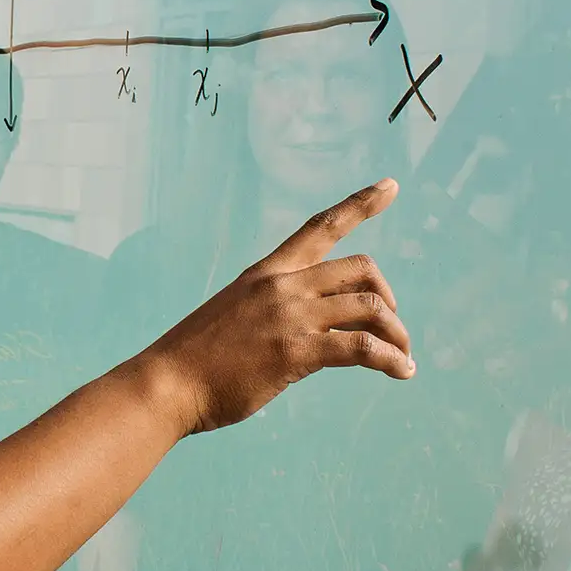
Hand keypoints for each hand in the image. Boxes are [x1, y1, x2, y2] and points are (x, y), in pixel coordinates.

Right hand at [135, 180, 413, 434]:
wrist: (167, 384)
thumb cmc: (197, 359)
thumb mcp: (236, 315)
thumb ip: (274, 310)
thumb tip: (313, 328)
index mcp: (266, 272)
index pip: (320, 227)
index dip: (360, 204)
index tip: (391, 186)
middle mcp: (282, 285)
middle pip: (361, 268)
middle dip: (387, 297)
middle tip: (391, 330)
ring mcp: (289, 316)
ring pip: (370, 306)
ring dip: (396, 333)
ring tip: (402, 359)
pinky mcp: (296, 351)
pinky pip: (362, 347)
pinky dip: (390, 360)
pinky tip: (401, 373)